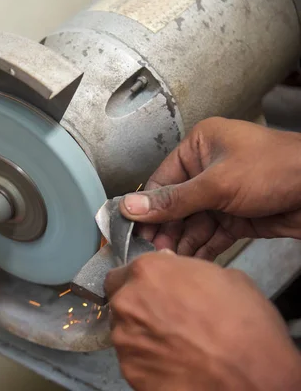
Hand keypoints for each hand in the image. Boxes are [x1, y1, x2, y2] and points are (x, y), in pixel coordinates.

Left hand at [105, 251, 300, 390]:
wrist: (251, 377)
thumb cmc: (245, 325)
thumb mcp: (225, 278)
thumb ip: (186, 270)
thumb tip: (172, 268)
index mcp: (148, 271)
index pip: (126, 270)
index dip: (143, 282)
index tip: (157, 290)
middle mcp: (127, 301)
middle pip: (119, 298)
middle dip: (137, 304)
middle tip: (165, 317)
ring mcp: (124, 338)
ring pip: (124, 329)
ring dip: (142, 332)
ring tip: (175, 343)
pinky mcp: (128, 369)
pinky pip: (133, 358)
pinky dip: (148, 359)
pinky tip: (174, 362)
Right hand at [119, 117, 300, 258]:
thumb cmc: (278, 169)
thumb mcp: (217, 184)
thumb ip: (173, 200)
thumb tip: (130, 206)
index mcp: (199, 147)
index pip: (161, 180)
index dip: (146, 208)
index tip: (132, 230)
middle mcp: (208, 169)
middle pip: (175, 204)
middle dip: (165, 229)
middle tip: (154, 252)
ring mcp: (223, 194)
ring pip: (192, 222)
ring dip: (182, 242)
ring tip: (171, 261)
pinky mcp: (237, 216)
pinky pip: (212, 234)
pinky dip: (202, 248)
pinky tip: (191, 262)